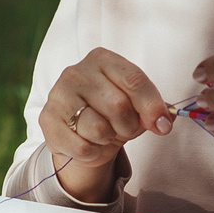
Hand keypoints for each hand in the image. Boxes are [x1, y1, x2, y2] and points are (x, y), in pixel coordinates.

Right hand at [37, 48, 173, 202]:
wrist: (78, 131)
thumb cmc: (111, 112)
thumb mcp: (135, 104)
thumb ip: (154, 109)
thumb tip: (165, 122)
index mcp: (102, 59)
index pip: (134, 80)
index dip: (152, 106)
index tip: (163, 126)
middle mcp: (77, 72)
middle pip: (119, 106)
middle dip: (130, 127)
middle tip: (126, 130)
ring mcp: (58, 95)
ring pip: (99, 129)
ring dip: (109, 140)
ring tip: (105, 135)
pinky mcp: (48, 120)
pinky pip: (82, 148)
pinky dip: (93, 153)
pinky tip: (89, 144)